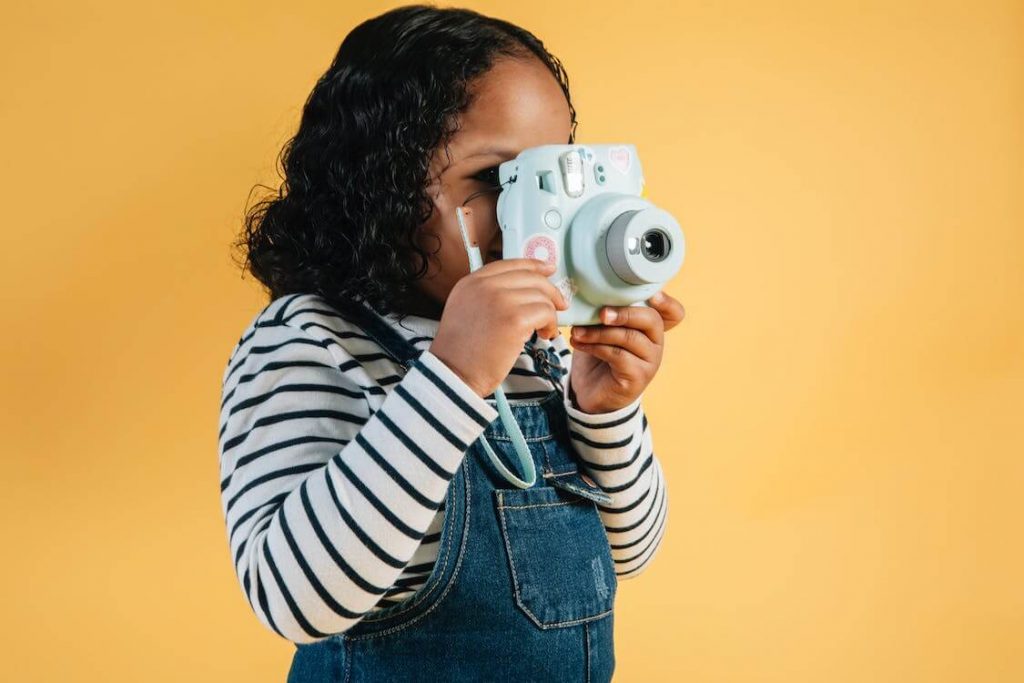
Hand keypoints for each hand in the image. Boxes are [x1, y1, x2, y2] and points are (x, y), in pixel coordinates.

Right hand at [430, 258, 568, 397]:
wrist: (454, 375)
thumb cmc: (462, 352)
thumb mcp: (465, 310)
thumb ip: (487, 295)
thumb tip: (524, 290)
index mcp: (471, 282)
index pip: (510, 264)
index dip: (534, 265)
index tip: (549, 270)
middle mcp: (484, 286)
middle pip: (530, 277)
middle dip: (550, 291)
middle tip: (560, 306)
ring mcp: (499, 300)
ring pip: (541, 295)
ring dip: (549, 314)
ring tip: (544, 330)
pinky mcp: (515, 319)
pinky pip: (545, 312)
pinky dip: (550, 324)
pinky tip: (544, 336)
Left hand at [567, 291, 685, 413]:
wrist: (588, 392)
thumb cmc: (597, 355)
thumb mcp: (601, 329)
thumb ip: (606, 313)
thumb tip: (591, 293)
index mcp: (650, 328)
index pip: (673, 313)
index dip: (667, 302)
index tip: (652, 296)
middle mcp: (656, 343)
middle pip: (652, 320)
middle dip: (625, 313)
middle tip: (601, 314)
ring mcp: (650, 361)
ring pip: (630, 337)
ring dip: (600, 332)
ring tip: (578, 332)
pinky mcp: (638, 377)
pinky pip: (619, 356)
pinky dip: (596, 347)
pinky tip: (580, 344)